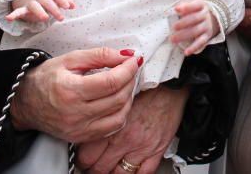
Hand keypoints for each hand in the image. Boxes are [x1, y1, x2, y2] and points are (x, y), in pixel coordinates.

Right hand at [7, 0, 74, 22]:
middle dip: (54, 8)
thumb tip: (74, 6)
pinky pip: (18, 11)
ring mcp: (30, 2)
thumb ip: (64, 0)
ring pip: (34, 6)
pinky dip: (13, 15)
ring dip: (39, 12)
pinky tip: (9, 18)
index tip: (67, 6)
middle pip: (46, 0)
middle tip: (61, 18)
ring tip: (44, 18)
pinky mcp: (22, 8)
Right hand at [10, 48, 140, 142]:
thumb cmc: (46, 77)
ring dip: (128, 97)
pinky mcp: (81, 137)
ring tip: (125, 83)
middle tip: (131, 68)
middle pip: (117, 98)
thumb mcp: (70, 59)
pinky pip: (111, 128)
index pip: (111, 82)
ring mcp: (78, 129)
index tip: (134, 59)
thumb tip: (127, 55)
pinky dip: (121, 113)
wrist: (25, 102)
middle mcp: (75, 114)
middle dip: (130, 80)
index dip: (128, 69)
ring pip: (119, 115)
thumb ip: (100, 55)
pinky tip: (118, 100)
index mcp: (70, 90)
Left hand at [75, 85, 189, 173]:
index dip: (81, 159)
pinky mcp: (156, 150)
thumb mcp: (115, 97)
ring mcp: (140, 147)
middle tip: (91, 166)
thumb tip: (88, 123)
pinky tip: (129, 170)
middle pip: (99, 167)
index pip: (87, 154)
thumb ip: (101, 114)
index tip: (82, 157)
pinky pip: (143, 173)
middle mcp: (124, 139)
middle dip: (92, 169)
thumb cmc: (145, 87)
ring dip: (110, 173)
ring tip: (108, 168)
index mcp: (111, 125)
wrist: (169, 84)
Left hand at [170, 0, 219, 55]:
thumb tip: (175, 10)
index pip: (195, 5)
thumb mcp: (193, 4)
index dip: (186, 7)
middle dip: (183, 23)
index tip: (176, 9)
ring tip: (173, 39)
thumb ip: (184, 6)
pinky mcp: (207, 36)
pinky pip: (201, 42)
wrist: (212, 18)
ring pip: (196, 31)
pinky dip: (193, 48)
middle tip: (173, 27)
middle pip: (194, 18)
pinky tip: (186, 52)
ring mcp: (206, 26)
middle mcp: (205, 15)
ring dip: (183, 35)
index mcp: (201, 6)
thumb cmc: (197, 11)